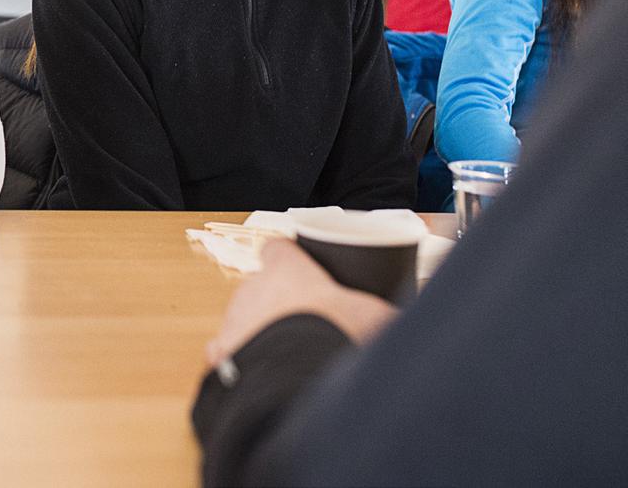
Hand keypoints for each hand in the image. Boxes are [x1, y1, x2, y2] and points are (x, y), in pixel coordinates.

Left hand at [206, 238, 396, 365]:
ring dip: (259, 331)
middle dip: (279, 302)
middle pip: (262, 286)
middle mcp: (253, 288)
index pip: (278, 248)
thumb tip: (404, 317)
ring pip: (244, 318)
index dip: (289, 258)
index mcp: (286, 269)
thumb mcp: (373, 315)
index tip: (301, 269)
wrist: (297, 379)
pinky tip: (255, 370)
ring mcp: (234, 320)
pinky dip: (237, 360)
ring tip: (286, 355)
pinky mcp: (223, 355)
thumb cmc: (334, 335)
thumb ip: (382, 310)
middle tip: (306, 325)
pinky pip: (225, 351)